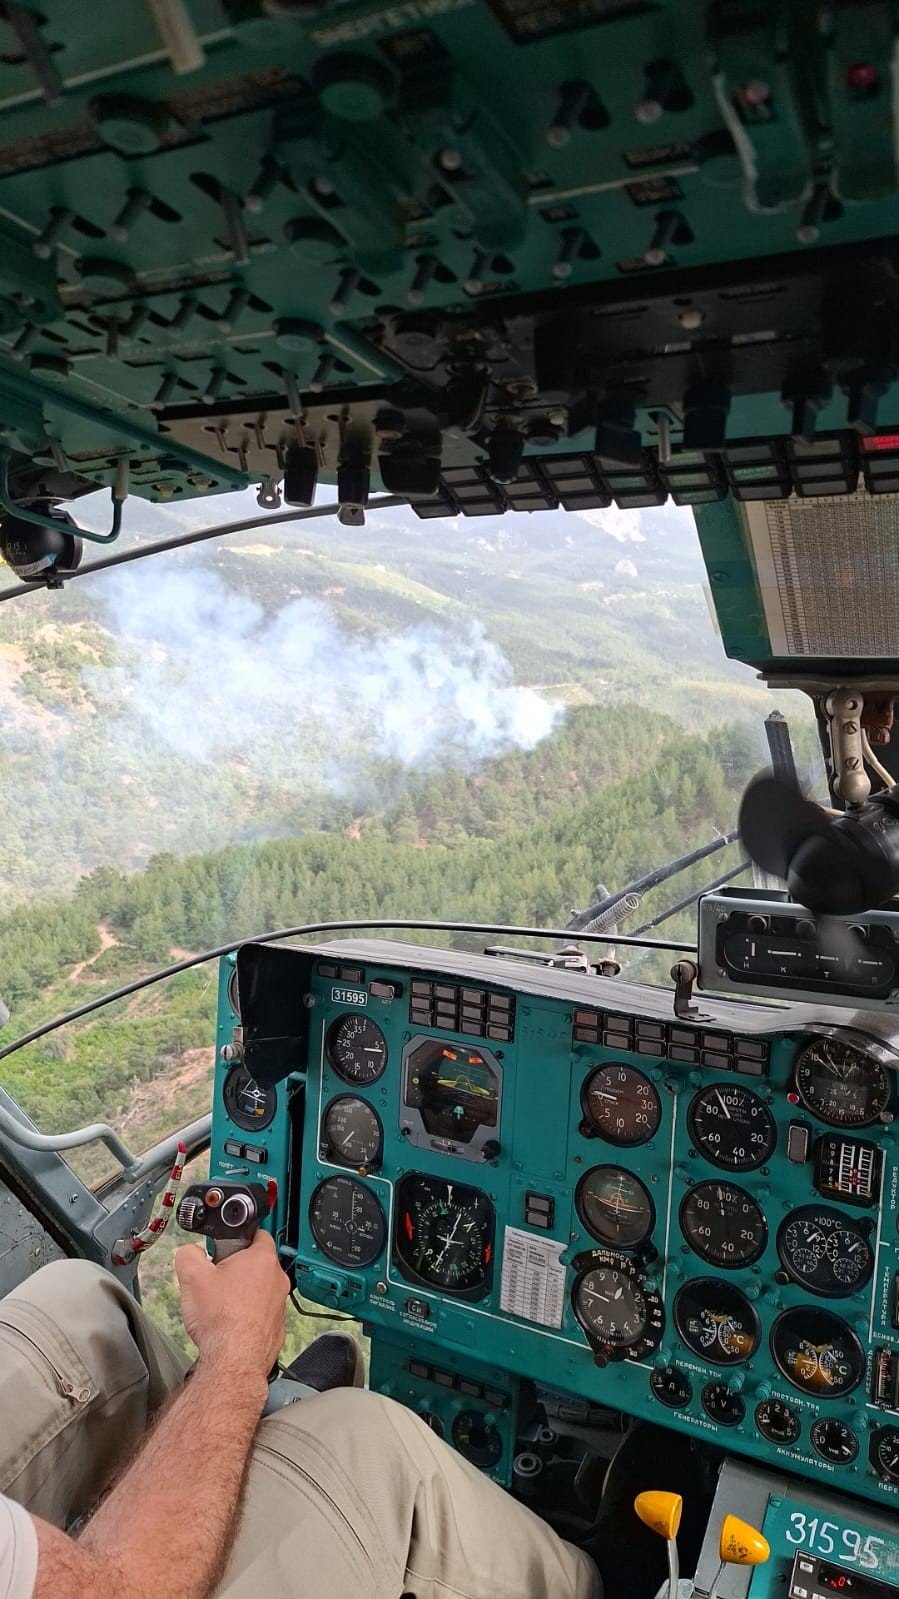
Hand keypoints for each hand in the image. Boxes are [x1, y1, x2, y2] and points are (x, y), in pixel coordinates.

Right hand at [174, 1230, 289, 1379]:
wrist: (232, 1361)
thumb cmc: (220, 1320)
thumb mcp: (192, 1276)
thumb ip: (189, 1254)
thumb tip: (190, 1252)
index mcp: (262, 1260)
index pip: (259, 1234)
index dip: (239, 1238)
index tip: (227, 1247)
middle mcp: (277, 1281)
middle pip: (257, 1265)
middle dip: (237, 1270)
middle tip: (216, 1280)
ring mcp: (280, 1307)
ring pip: (260, 1292)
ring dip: (243, 1296)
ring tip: (220, 1307)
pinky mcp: (276, 1330)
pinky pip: (261, 1317)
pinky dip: (248, 1319)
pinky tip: (230, 1327)